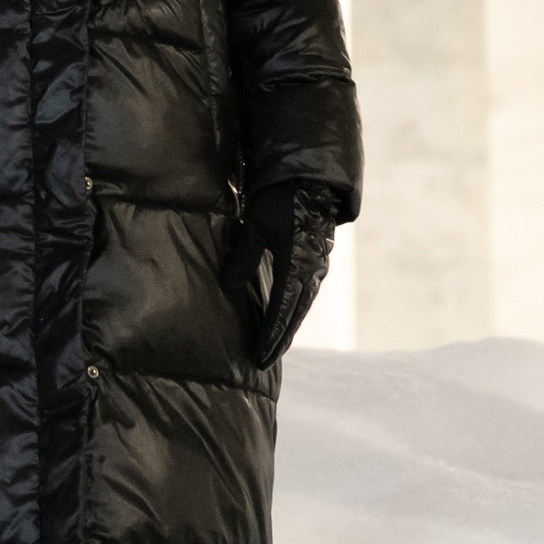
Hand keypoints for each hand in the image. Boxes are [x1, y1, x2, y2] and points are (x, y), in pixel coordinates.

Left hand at [222, 181, 341, 368]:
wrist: (309, 181)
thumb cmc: (278, 201)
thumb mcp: (255, 228)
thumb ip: (242, 258)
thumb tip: (226, 287)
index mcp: (296, 267)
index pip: (282, 311)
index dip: (270, 336)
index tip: (258, 356)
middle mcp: (311, 272)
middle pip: (294, 316)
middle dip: (279, 341)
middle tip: (263, 362)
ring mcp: (317, 268)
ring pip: (301, 307)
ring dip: (288, 329)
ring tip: (273, 348)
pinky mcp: (317, 262)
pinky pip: (305, 295)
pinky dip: (294, 312)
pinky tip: (284, 319)